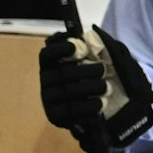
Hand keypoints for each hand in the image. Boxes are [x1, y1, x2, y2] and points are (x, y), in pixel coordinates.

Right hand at [39, 26, 152, 152]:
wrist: (97, 107)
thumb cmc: (94, 77)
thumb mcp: (96, 58)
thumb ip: (92, 46)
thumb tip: (87, 36)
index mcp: (51, 64)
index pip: (47, 54)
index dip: (60, 49)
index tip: (81, 48)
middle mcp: (46, 82)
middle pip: (63, 73)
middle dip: (86, 71)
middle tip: (103, 70)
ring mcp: (48, 100)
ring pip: (69, 92)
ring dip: (92, 88)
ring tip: (106, 88)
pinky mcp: (55, 117)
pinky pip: (72, 111)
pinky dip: (90, 107)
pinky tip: (101, 104)